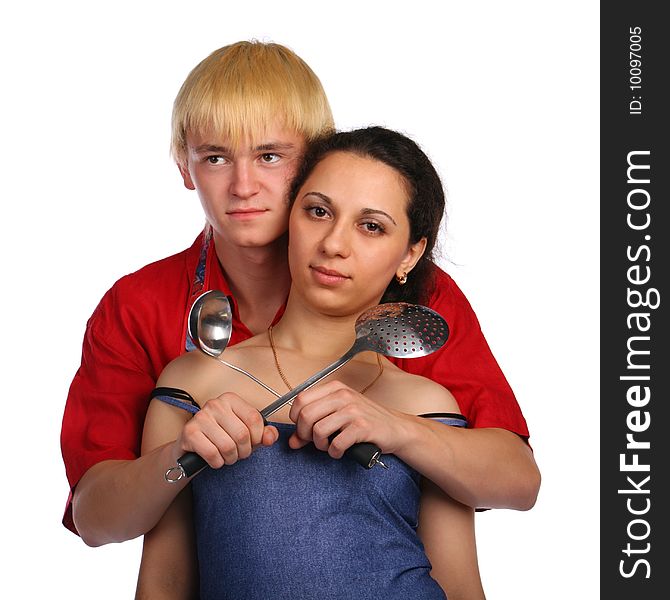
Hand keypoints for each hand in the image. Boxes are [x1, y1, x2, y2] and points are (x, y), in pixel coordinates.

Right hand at [175, 392, 277, 467]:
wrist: (191, 447)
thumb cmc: (221, 437)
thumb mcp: (245, 433)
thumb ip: (263, 433)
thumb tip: (270, 436)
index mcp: (231, 399)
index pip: (254, 418)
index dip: (258, 437)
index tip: (253, 443)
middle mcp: (215, 404)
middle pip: (242, 434)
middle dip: (244, 451)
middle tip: (238, 453)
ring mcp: (201, 417)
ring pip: (228, 446)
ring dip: (230, 458)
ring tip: (226, 456)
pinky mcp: (190, 433)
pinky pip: (212, 454)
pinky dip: (217, 462)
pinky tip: (214, 458)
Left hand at [287, 380, 404, 458]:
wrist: (396, 428)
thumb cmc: (366, 420)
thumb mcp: (338, 416)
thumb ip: (313, 425)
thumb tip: (292, 441)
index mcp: (335, 388)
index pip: (300, 399)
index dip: (295, 418)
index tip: (303, 429)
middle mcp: (343, 396)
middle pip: (306, 415)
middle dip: (305, 434)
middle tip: (314, 442)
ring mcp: (353, 410)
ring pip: (318, 430)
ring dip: (320, 445)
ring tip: (329, 446)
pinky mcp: (362, 427)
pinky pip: (336, 443)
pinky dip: (335, 452)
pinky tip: (340, 451)